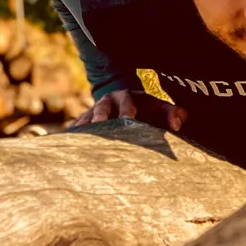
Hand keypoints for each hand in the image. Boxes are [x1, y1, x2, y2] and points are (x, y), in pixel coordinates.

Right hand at [69, 88, 188, 132]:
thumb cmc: (147, 109)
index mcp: (127, 98)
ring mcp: (93, 111)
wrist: (125, 103)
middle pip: (102, 109)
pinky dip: (73, 136)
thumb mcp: (160, 108)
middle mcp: (107, 102)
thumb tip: (178, 124)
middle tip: (99, 126)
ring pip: (86, 119)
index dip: (128, 112)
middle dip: (100, 117)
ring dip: (84, 128)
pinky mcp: (84, 121)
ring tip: (78, 140)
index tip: (129, 120)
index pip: (127, 104)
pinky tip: (67, 147)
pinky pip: (76, 128)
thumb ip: (173, 113)